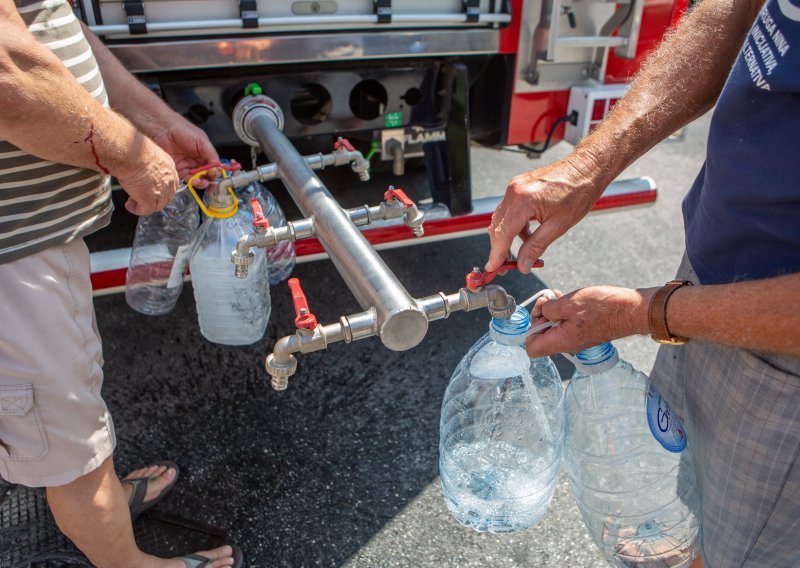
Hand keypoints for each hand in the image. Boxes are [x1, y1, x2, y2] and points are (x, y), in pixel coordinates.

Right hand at [113, 134, 179, 215]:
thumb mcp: (148, 154)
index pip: (172, 184)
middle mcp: (169, 181)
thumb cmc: (134, 149)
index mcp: (170, 167)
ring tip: (133, 201)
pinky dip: (137, 210)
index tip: (153, 189)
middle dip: (156, 199)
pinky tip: (130, 205)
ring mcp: (161, 192)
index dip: (163, 189)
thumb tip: (140, 165)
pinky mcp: (149, 199)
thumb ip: (149, 163)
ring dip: (146, 205)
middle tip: (142, 195)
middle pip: (167, 197)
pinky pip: (145, 210)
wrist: (130, 153)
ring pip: (157, 206)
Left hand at [151, 119, 218, 187]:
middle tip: (208, 179)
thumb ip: (211, 153)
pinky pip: (187, 178)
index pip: (214, 166)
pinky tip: (193, 180)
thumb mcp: (202, 140)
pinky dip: (191, 181)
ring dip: (201, 182)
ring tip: (200, 181)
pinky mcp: (179, 168)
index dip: (215, 171)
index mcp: (205, 153)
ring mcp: (188, 165)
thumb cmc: (182, 129)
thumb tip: (218, 165)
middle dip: (209, 179)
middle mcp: (198, 160)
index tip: (213, 173)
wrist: (164, 129)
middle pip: (207, 174)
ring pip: (198, 178)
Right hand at [486, 153, 607, 273]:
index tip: (493, 268)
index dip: (496, 254)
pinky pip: (509, 210)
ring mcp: (515, 187)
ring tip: (521, 252)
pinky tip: (527, 233)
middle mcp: (514, 191)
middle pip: (497, 227)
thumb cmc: (578, 192)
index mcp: (523, 201)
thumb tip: (523, 265)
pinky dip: (514, 225)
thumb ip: (536, 247)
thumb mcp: (558, 226)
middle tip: (506, 266)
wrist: (586, 169)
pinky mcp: (519, 186)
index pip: (502, 234)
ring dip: (507, 237)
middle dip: (500, 248)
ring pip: (501, 219)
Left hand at [525, 286, 655, 356]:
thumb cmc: (603, 307)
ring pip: (554, 328)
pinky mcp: (584, 331)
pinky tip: (565, 298)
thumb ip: (549, 309)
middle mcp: (567, 344)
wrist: (631, 310)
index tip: (539, 313)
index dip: (529, 330)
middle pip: (541, 336)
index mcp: (561, 341)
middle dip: (540, 316)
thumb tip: (544, 311)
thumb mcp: (569, 303)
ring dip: (551, 311)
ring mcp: (576, 338)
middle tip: (548, 300)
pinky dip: (563, 311)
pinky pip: (566, 324)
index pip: (532, 348)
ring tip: (556, 296)